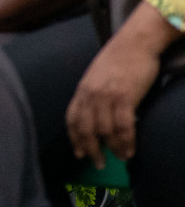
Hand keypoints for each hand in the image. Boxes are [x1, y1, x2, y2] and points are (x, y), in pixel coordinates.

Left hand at [67, 2, 174, 164]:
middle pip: (85, 128)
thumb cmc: (119, 59)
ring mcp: (106, 96)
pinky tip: (130, 150)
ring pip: (104, 131)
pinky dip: (126, 142)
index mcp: (82, 89)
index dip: (74, 137)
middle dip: (90, 149)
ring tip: (120, 157)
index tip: (78, 153)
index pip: (72, 118)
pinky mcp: (124, 97)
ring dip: (113, 148)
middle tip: (97, 164)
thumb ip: (94, 94)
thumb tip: (96, 115)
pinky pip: (123, 127)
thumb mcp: (97, 76)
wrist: (134, 42)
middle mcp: (90, 94)